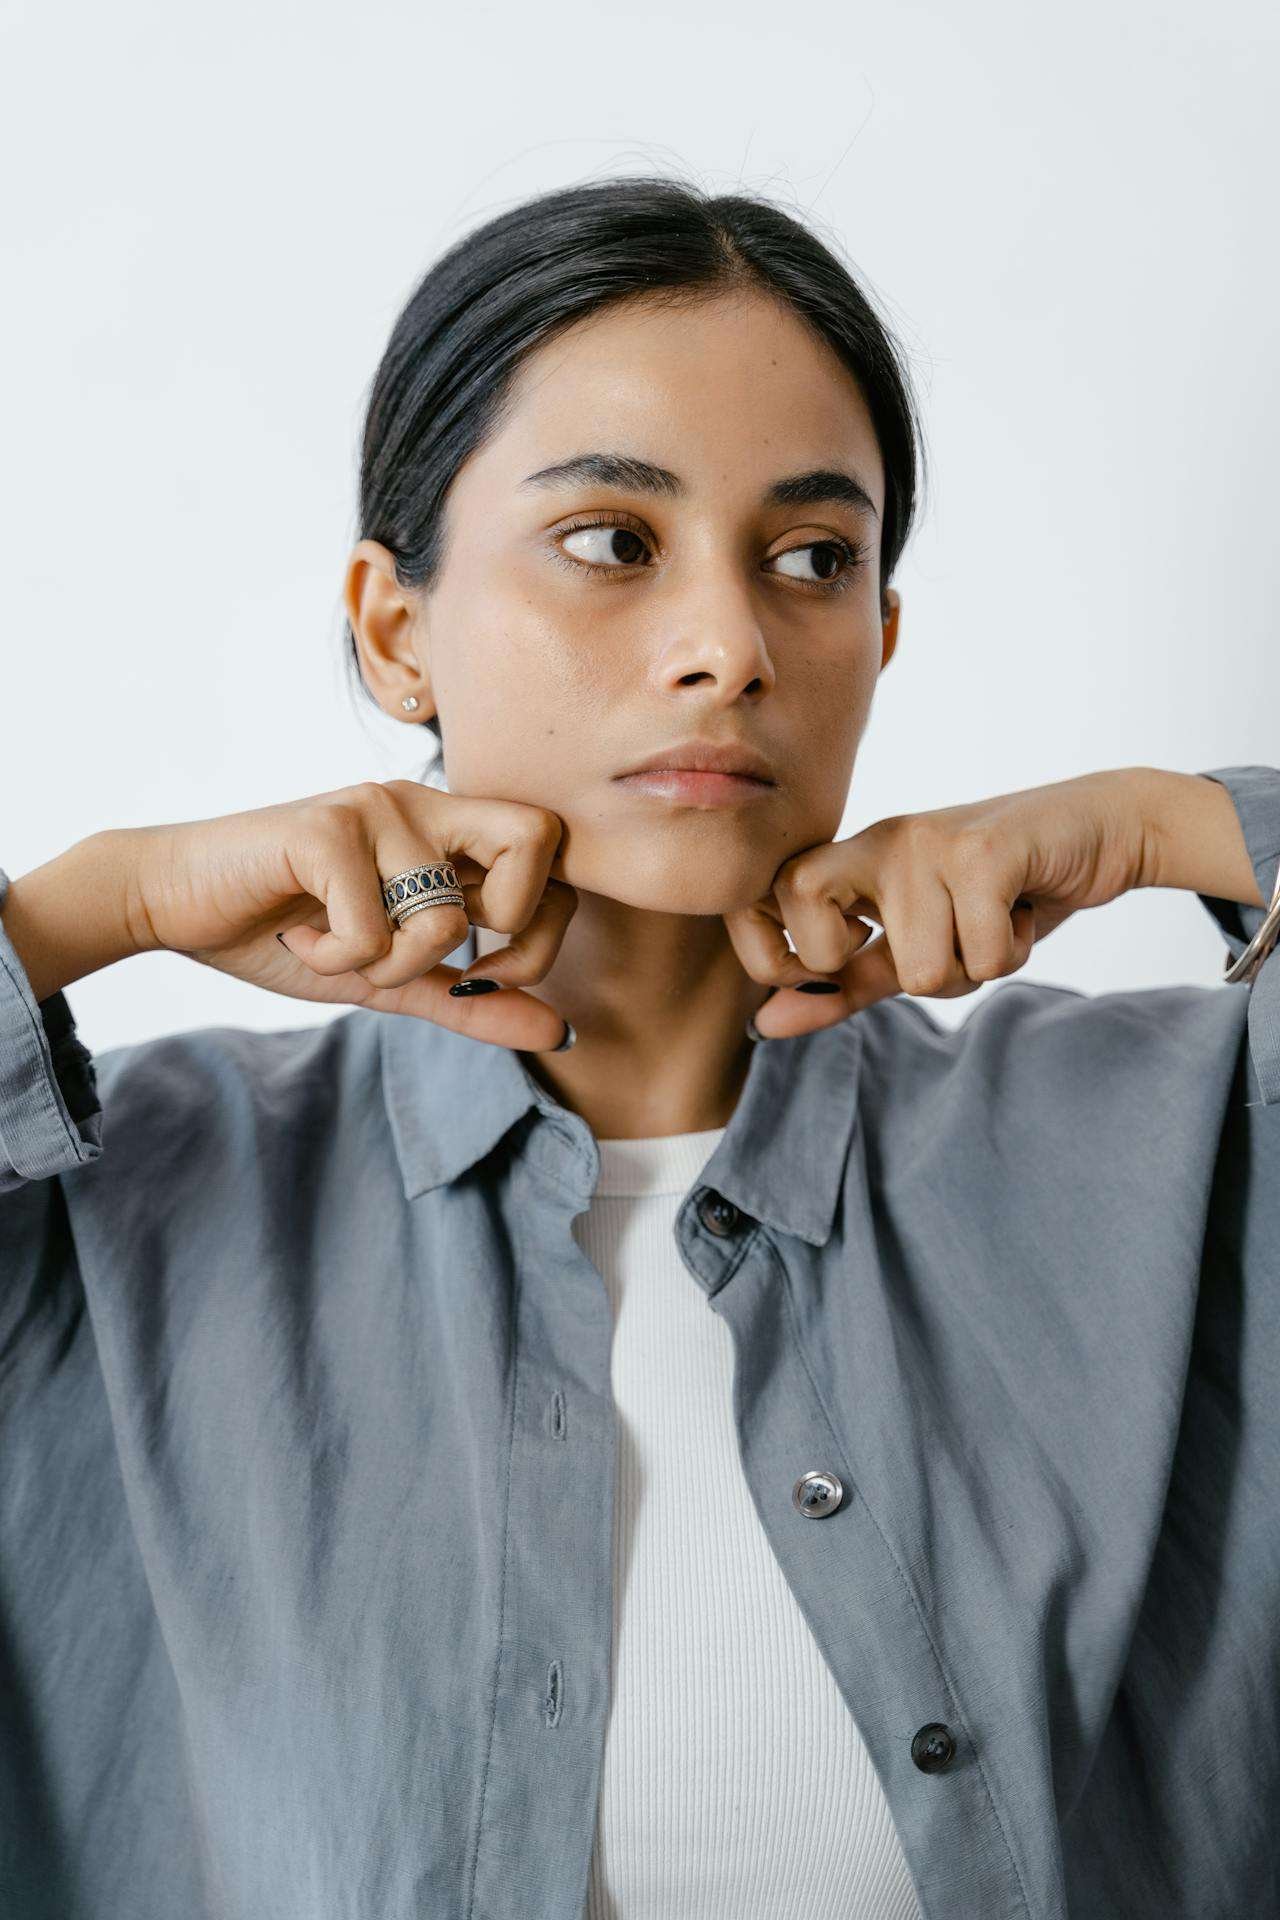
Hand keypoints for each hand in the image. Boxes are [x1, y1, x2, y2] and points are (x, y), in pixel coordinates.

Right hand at [117, 780, 577, 1051]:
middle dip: (508, 929)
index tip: (485, 974)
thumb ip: (473, 1001)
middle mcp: (420, 805)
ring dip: (391, 966)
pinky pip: (373, 929)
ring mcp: (374, 809)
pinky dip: (334, 959)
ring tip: (336, 949)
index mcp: (445, 828)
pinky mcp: (325, 828)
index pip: (553, 856)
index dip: (542, 930)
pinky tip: (300, 937)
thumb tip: (559, 1032)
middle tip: (442, 961)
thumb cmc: (283, 930)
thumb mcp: (390, 979)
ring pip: (446, 915)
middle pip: (537, 841)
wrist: (173, 902)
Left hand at [723, 768, 1162, 1039]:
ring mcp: (928, 843)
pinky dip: (1013, 955)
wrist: (1100, 830)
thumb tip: (762, 1025)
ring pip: (921, 972)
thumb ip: (840, 985)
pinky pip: (981, 956)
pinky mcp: (983, 853)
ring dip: (972, 971)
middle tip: (937, 943)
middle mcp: (879, 842)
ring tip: (994, 923)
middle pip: (822, 942)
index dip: (779, 956)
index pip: (764, 900)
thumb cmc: (998, 896)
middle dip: (884, 971)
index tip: (847, 964)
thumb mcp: (910, 945)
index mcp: (851, 858)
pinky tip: (1024, 912)